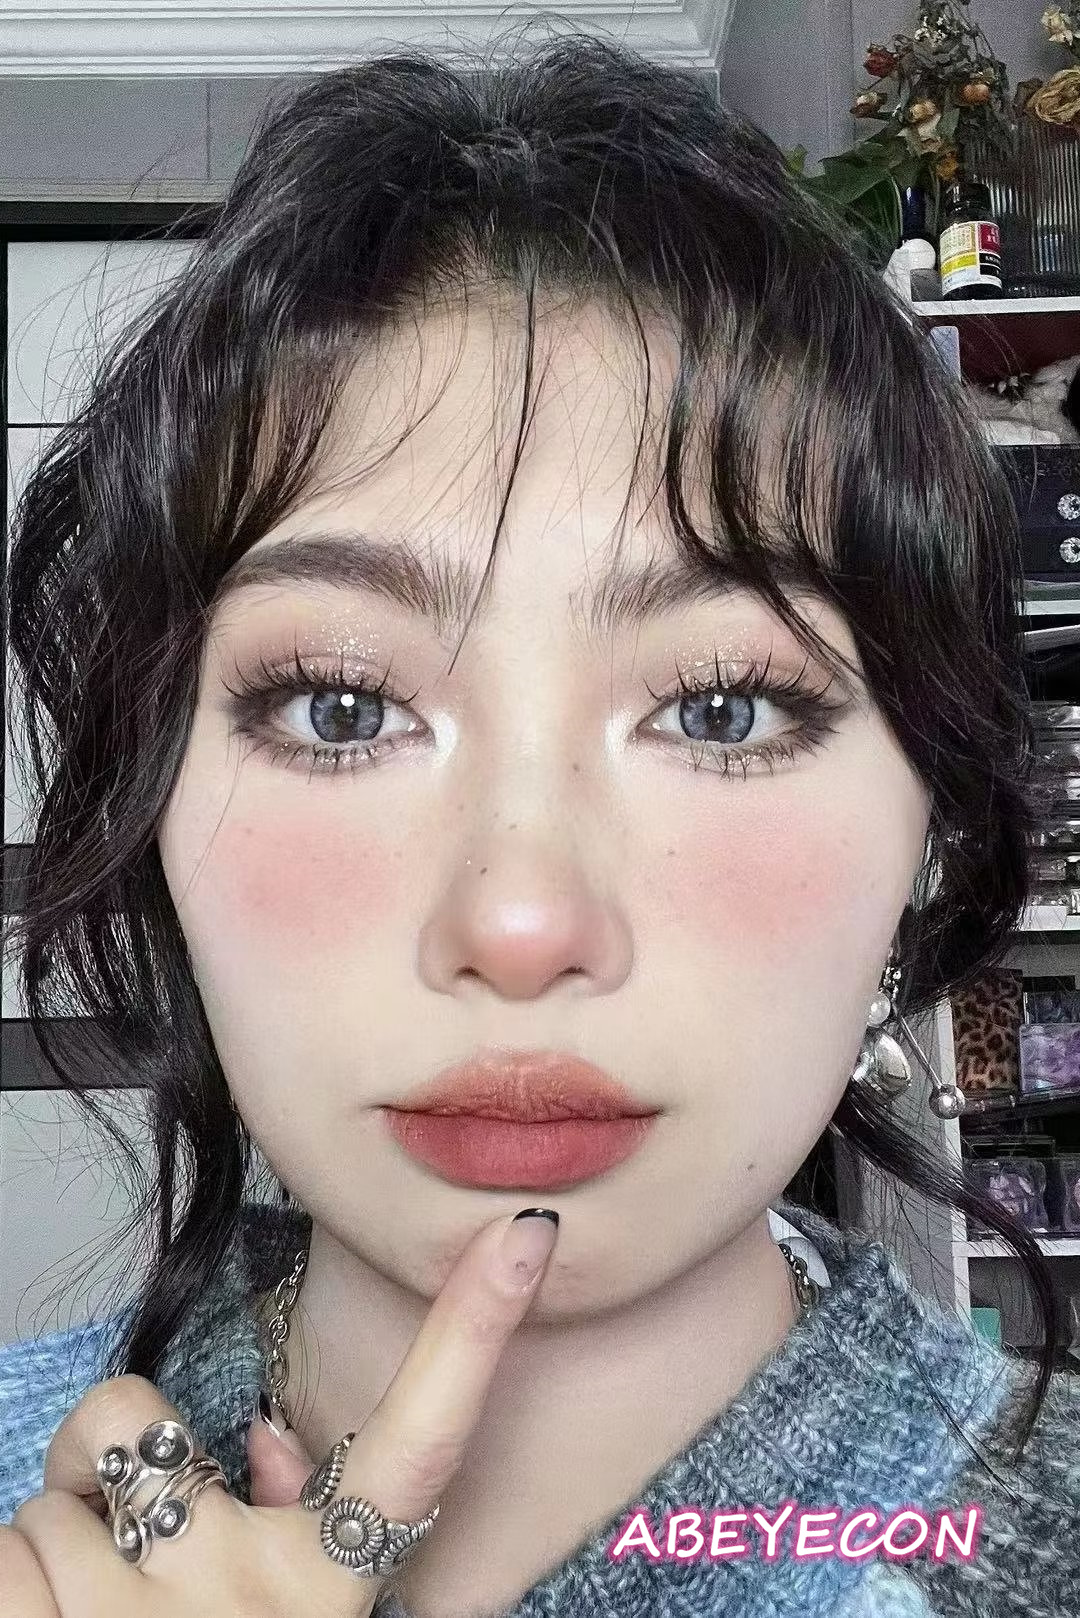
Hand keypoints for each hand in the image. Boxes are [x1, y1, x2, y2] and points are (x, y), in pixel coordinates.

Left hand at [1, 1207, 558, 1616]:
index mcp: (324, 1588)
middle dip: (94, 1473)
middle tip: (119, 1540)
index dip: (477, 1324)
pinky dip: (5, 1588)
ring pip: (36, 1508)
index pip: (422, 1438)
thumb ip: (290, 1531)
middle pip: (119, 1429)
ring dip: (44, 1555)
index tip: (524, 1233)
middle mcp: (247, 1596)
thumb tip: (249, 1438)